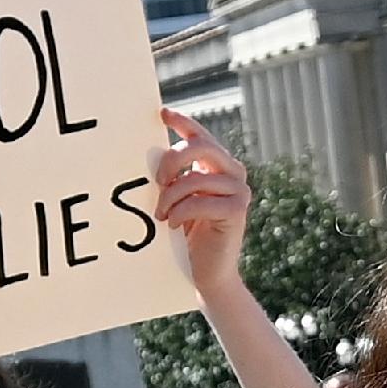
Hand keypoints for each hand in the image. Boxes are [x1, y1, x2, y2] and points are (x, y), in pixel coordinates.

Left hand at [152, 108, 252, 309]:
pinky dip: (180, 212)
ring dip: (170, 197)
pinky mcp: (238, 210)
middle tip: (157, 182)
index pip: (200, 135)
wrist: (208, 273)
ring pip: (196, 177)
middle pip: (201, 146)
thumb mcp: (176, 200)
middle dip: (172, 159)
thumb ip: (172, 178)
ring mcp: (239, 190)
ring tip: (161, 214)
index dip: (183, 122)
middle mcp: (232, 172)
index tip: (162, 114)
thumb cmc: (187, 236)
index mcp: (217, 166)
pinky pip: (200, 201)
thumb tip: (147, 154)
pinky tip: (172, 225)